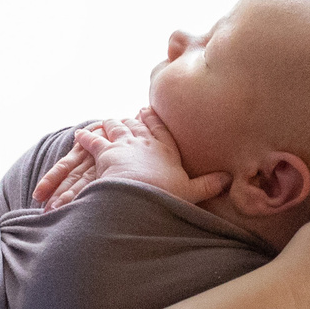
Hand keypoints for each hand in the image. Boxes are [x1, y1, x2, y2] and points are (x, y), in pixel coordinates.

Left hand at [33, 110, 229, 210]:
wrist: (140, 197)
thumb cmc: (167, 195)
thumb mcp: (192, 192)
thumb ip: (209, 185)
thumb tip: (229, 178)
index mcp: (166, 149)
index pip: (160, 129)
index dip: (153, 120)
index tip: (148, 111)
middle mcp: (144, 141)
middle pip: (137, 124)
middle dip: (132, 119)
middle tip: (129, 116)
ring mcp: (123, 144)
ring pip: (115, 127)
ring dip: (111, 124)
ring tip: (107, 122)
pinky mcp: (104, 152)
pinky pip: (93, 140)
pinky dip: (86, 137)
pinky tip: (80, 134)